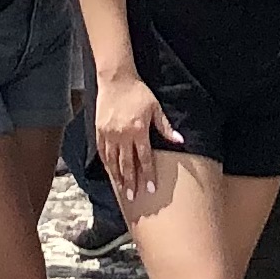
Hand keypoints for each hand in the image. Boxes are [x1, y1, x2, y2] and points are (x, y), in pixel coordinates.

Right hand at [97, 70, 183, 207]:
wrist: (116, 80)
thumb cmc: (139, 93)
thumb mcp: (155, 108)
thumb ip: (166, 127)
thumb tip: (180, 141)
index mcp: (138, 131)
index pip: (144, 158)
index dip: (148, 175)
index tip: (151, 189)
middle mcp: (122, 135)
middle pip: (127, 164)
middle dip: (131, 182)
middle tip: (133, 198)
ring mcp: (109, 134)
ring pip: (113, 161)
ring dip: (118, 177)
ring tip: (122, 190)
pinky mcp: (99, 130)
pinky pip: (103, 152)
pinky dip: (106, 164)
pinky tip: (110, 172)